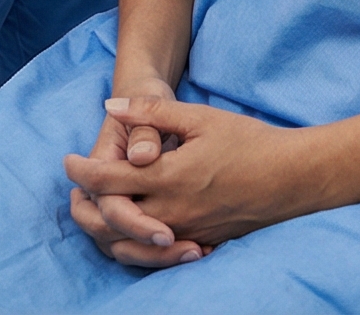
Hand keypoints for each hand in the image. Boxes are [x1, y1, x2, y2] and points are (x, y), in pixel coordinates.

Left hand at [65, 95, 309, 254]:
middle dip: (83, 204)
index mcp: (168, 176)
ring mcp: (182, 232)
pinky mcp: (196, 243)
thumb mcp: (201, 118)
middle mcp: (169, 211)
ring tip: (95, 210)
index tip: (68, 161)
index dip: (81, 170)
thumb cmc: (250, 142)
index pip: (107, 179)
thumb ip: (154, 111)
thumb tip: (112, 105)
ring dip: (101, 228)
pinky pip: (149, 253)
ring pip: (124, 243)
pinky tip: (127, 232)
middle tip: (75, 189)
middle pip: (107, 218)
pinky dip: (129, 244)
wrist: (291, 178)